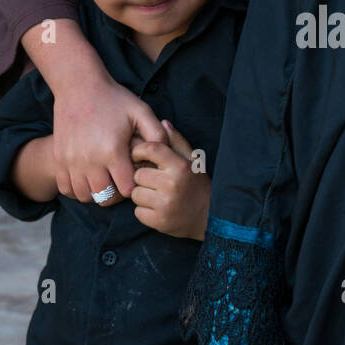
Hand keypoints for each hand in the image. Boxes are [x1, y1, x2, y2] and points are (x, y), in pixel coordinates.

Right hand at [52, 72, 166, 204]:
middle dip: (117, 195)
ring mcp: (71, 161)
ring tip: (105, 180)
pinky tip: (88, 178)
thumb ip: (158, 134)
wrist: (78, 85)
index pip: (126, 190)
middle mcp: (89, 160)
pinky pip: (67, 189)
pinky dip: (77, 190)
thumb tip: (165, 154)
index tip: (135, 176)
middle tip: (121, 182)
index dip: (134, 187)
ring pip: (85, 196)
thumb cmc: (113, 99)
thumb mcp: (141, 111)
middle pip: (105, 198)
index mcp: (112, 151)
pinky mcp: (59, 159)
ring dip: (97, 193)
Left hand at [130, 120, 209, 238]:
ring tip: (157, 196)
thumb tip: (163, 122)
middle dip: (143, 178)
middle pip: (138, 174)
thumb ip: (177, 142)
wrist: (209, 218)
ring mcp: (165, 205)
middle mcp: (172, 185)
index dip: (139, 150)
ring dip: (142, 195)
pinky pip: (138, 212)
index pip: (151, 149)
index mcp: (181, 167)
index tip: (138, 155)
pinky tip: (158, 209)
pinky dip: (144, 211)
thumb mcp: (193, 161)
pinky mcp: (159, 222)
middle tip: (154, 182)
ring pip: (135, 194)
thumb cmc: (198, 185)